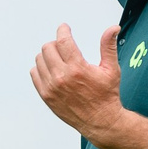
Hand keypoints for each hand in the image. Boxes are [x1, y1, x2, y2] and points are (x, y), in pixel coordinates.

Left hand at [30, 23, 124, 138]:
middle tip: (64, 46)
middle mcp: (62, 77)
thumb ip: (108, 47)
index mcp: (77, 68)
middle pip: (48, 48)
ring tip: (59, 58)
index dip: (63, 30)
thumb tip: (113, 28)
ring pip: (39, 59)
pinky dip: (41, 68)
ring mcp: (51, 87)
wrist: (100, 120)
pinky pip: (34, 73)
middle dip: (56, 43)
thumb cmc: (106, 95)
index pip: (62, 41)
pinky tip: (52, 69)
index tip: (64, 28)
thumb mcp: (111, 69)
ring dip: (48, 55)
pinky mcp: (46, 95)